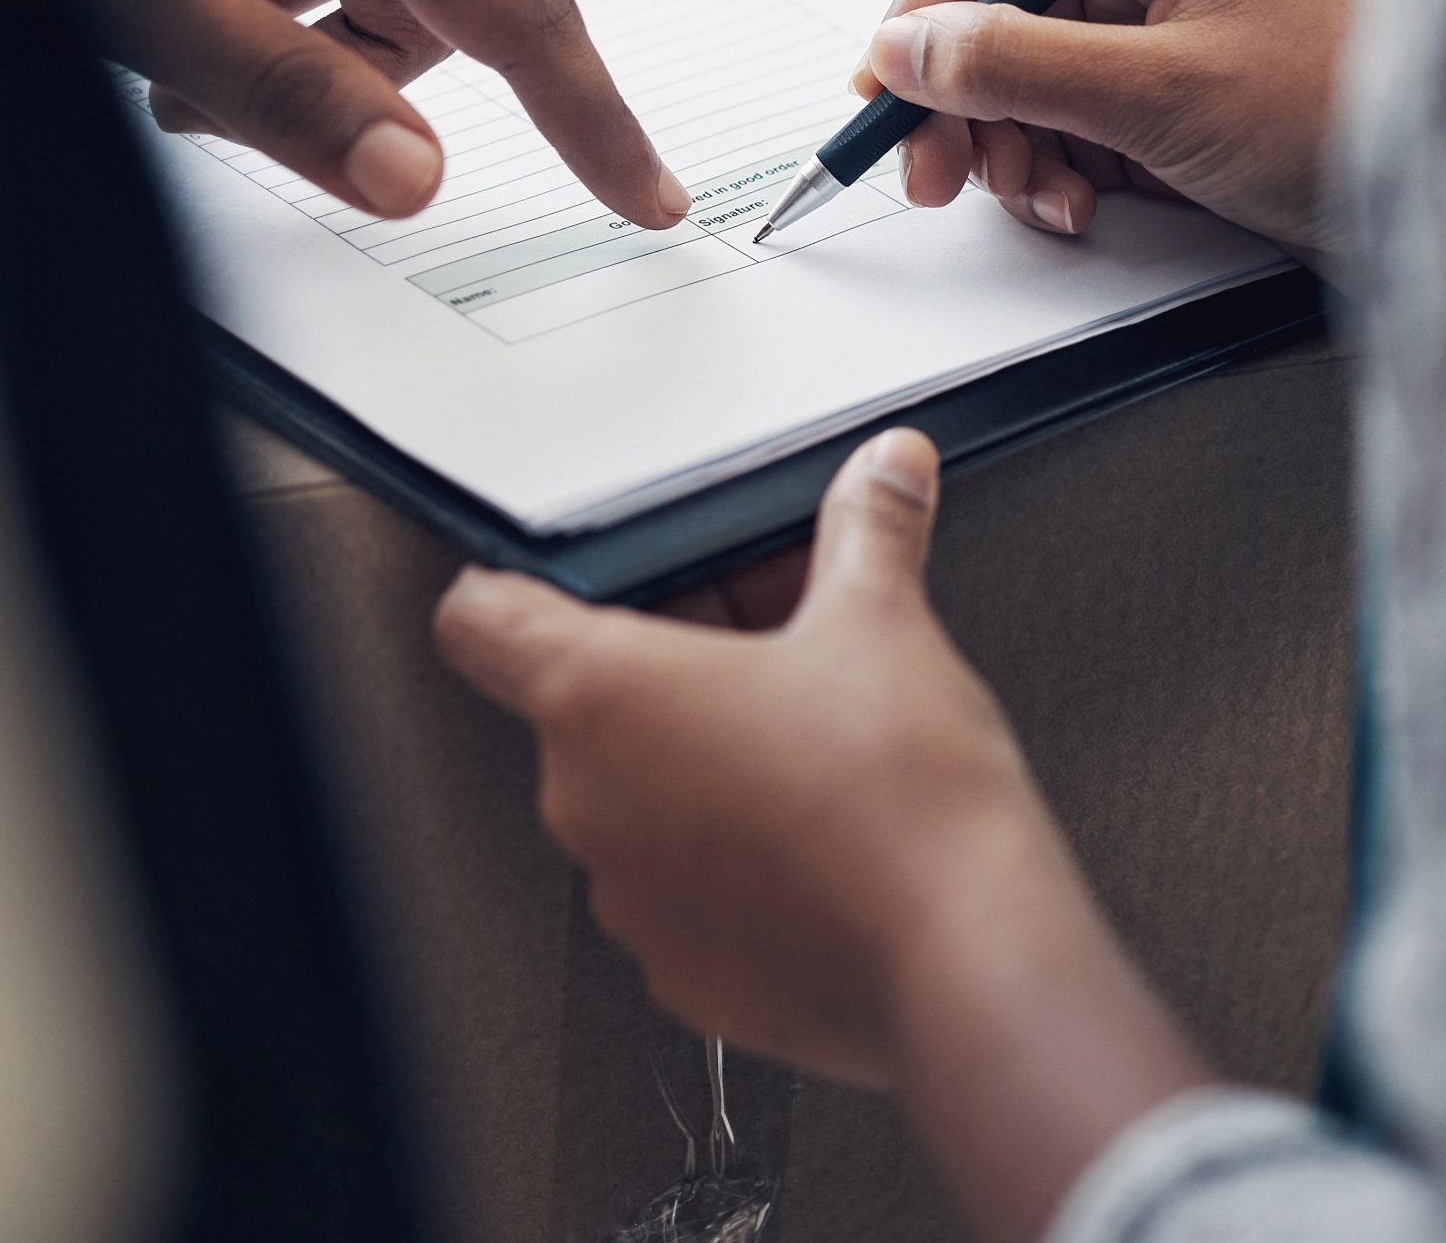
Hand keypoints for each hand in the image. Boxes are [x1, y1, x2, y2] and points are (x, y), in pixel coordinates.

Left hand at [436, 431, 1213, 1242]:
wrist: (965, 961)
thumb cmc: (904, 808)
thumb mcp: (886, 624)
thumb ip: (869, 531)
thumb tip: (884, 474)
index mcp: (602, 698)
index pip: (481, 618)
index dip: (511, 583)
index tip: (552, 578)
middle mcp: (589, 803)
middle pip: (584, 704)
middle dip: (672, 668)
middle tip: (766, 646)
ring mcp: (628, 898)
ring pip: (633, 801)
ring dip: (698, 767)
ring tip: (803, 746)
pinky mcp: (682, 972)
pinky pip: (678, 891)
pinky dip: (730, 862)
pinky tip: (814, 836)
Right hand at [859, 0, 1373, 265]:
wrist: (1441, 206)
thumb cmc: (1340, 115)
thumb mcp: (1162, 93)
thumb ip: (1020, 67)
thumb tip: (902, 50)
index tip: (898, 70)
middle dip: (958, 87)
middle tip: (928, 171)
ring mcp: (1157, 29)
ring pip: (1020, 71)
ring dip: (1003, 141)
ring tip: (1032, 197)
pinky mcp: (1163, 99)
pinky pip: (1063, 123)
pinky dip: (1049, 170)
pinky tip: (1075, 208)